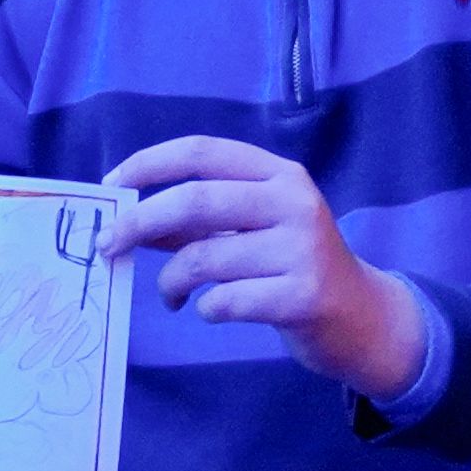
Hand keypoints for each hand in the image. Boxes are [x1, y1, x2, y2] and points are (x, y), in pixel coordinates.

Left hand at [102, 136, 426, 398]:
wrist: (362, 318)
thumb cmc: (292, 268)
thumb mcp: (250, 231)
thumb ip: (196, 222)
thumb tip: (125, 217)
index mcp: (280, 175)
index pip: (203, 152)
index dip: (149, 164)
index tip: (110, 185)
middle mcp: (294, 203)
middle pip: (195, 200)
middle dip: (139, 222)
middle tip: (109, 245)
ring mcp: (302, 249)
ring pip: (203, 258)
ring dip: (171, 281)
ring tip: (172, 294)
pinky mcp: (302, 296)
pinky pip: (225, 301)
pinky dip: (205, 308)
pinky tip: (213, 310)